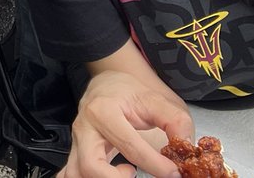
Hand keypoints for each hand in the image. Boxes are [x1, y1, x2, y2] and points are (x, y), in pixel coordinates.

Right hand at [59, 70, 191, 177]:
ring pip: (75, 172)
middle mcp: (85, 127)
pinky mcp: (75, 150)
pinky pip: (68, 172)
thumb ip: (174, 121)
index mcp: (104, 111)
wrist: (105, 84)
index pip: (130, 146)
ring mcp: (77, 141)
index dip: (155, 164)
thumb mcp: (155, 98)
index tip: (173, 172)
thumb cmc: (128, 92)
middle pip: (91, 165)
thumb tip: (185, 145)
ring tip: (124, 172)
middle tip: (137, 174)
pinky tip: (102, 177)